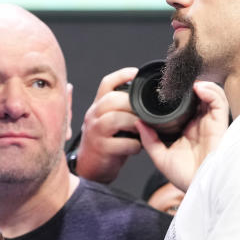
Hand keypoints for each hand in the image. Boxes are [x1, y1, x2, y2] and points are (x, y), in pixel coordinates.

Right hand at [74, 67, 142, 182]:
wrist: (91, 166)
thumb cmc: (108, 141)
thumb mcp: (112, 121)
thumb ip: (124, 109)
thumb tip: (148, 99)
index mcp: (98, 106)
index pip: (107, 84)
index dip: (122, 75)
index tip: (137, 73)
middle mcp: (94, 115)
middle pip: (112, 99)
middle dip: (132, 103)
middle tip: (146, 112)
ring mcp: (95, 132)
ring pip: (114, 119)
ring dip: (133, 123)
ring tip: (142, 129)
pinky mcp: (100, 148)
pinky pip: (120, 143)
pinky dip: (133, 145)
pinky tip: (137, 147)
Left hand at [136, 81, 227, 190]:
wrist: (202, 188)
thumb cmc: (185, 177)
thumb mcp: (161, 157)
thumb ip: (149, 140)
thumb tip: (137, 123)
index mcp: (188, 129)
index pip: (185, 105)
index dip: (178, 94)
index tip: (165, 86)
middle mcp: (201, 123)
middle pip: (199, 96)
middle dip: (188, 85)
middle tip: (175, 78)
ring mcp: (211, 123)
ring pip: (211, 95)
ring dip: (200, 84)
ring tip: (186, 81)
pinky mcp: (221, 124)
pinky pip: (219, 102)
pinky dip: (210, 91)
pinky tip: (198, 88)